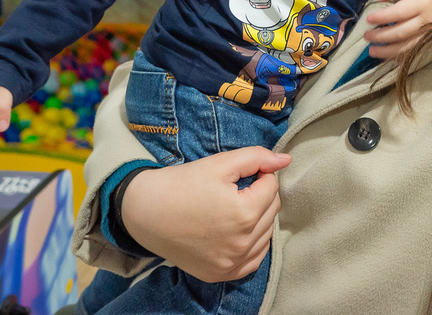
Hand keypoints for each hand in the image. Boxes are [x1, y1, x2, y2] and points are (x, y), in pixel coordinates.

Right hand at [121, 147, 291, 282]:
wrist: (145, 212)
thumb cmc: (182, 184)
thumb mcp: (220, 163)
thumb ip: (257, 158)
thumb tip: (286, 160)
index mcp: (244, 214)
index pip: (272, 187)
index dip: (259, 174)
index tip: (241, 173)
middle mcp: (241, 244)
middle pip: (271, 211)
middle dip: (260, 195)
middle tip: (236, 188)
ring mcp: (231, 264)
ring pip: (266, 234)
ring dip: (258, 218)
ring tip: (233, 207)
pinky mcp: (221, 274)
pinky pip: (254, 259)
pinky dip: (252, 244)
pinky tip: (238, 230)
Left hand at [363, 0, 431, 58]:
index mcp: (422, 3)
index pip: (399, 13)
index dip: (382, 17)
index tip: (368, 19)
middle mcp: (427, 21)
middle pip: (401, 33)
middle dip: (381, 36)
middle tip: (366, 36)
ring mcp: (428, 34)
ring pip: (406, 47)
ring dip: (387, 51)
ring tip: (371, 50)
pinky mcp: (427, 42)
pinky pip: (411, 52)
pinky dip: (397, 56)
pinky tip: (385, 55)